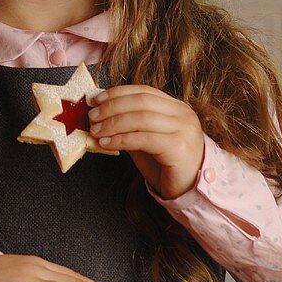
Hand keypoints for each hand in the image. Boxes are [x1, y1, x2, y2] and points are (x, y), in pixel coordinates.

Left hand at [88, 85, 204, 200]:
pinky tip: (106, 144)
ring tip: (95, 131)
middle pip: (141, 102)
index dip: (118, 93)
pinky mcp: (178, 148)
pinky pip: (144, 139)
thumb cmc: (166, 166)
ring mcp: (183, 130)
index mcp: (177, 108)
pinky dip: (121, 140)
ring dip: (113, 123)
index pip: (144, 91)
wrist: (189, 191)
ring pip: (141, 118)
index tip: (97, 99)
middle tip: (92, 116)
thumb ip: (129, 125)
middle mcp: (183, 115)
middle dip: (112, 107)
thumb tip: (100, 115)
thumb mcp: (146, 140)